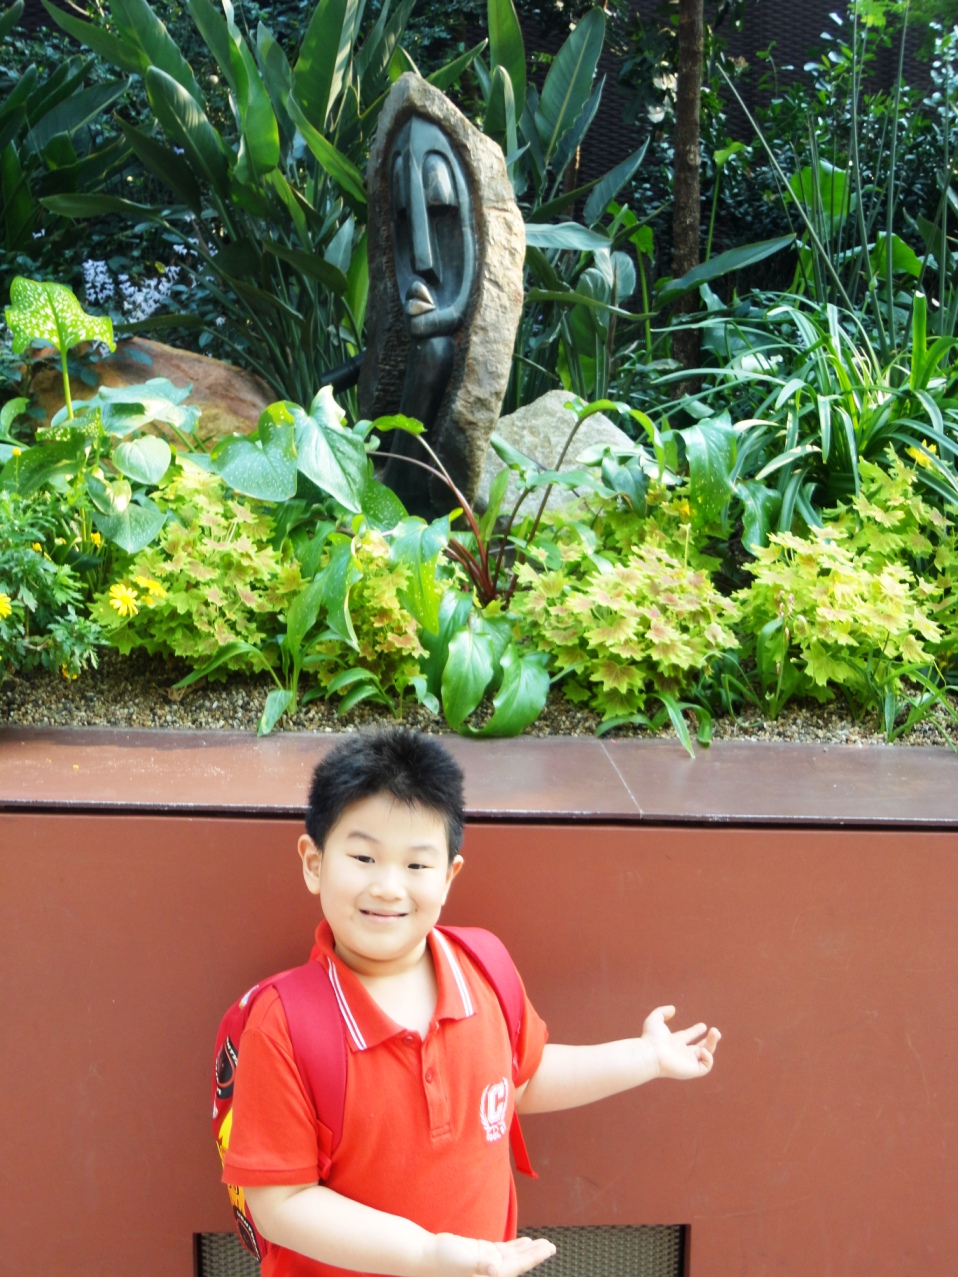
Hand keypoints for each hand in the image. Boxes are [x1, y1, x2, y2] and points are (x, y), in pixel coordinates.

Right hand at [433, 1233, 555, 1276]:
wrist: (424, 1256)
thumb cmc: (441, 1262)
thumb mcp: (463, 1260)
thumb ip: (481, 1263)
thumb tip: (496, 1267)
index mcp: (490, 1276)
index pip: (518, 1267)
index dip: (534, 1258)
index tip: (549, 1249)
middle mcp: (491, 1272)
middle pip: (519, 1263)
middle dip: (535, 1254)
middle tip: (551, 1246)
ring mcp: (487, 1262)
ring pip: (512, 1256)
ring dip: (527, 1249)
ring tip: (542, 1244)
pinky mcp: (480, 1254)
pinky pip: (502, 1250)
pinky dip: (514, 1246)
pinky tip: (523, 1243)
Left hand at [641, 1006, 720, 1079]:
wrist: (651, 1054)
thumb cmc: (651, 1038)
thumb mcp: (655, 1020)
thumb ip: (662, 1012)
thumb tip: (673, 1009)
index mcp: (674, 1042)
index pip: (688, 1037)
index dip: (696, 1031)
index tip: (703, 1026)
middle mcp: (682, 1053)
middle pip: (700, 1047)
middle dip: (710, 1039)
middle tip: (715, 1031)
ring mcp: (687, 1062)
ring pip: (706, 1055)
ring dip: (713, 1044)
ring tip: (715, 1032)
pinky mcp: (691, 1070)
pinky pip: (706, 1067)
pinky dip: (708, 1058)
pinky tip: (702, 1050)